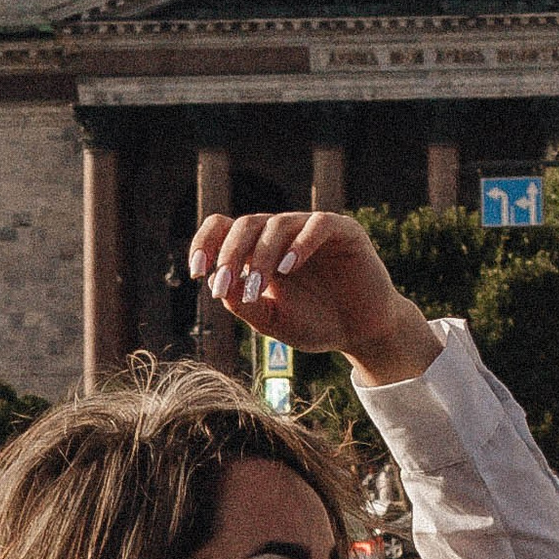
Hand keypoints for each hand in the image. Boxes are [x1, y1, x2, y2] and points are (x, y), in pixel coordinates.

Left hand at [186, 208, 439, 389]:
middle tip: (225, 286)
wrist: (361, 333)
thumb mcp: (272, 321)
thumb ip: (244, 305)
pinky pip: (318, 224)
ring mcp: (311, 230)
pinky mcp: (343, 231)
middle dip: (230, 255)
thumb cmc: (315, 325)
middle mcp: (282, 234)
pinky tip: (288, 267)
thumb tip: (215, 283)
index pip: (223, 228)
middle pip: (244, 225)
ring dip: (261, 256)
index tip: (196, 272)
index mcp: (259, 250)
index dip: (205, 244)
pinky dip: (300, 242)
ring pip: (276, 225)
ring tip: (259, 287)